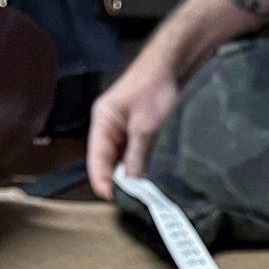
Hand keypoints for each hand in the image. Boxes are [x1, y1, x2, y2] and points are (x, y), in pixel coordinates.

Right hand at [87, 56, 181, 198]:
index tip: (113, 199)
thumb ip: (136, 155)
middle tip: (129, 202)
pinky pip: (132, 152)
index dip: (102, 180)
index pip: (96, 159)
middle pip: (106, 161)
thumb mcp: (145, 127)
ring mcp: (121, 127)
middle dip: (116, 180)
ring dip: (128, 174)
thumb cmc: (154, 88)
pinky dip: (138, 165)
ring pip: (120, 158)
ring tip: (138, 194)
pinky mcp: (136, 129)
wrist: (171, 65)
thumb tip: (131, 182)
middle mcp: (108, 125)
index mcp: (102, 121)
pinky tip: (146, 176)